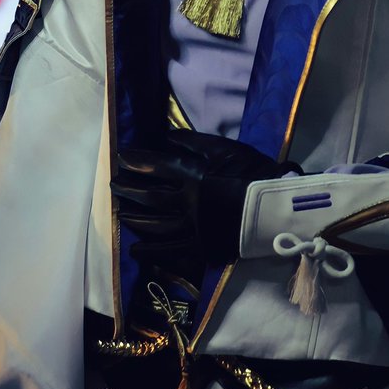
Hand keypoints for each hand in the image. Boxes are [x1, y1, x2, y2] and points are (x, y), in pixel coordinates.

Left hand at [112, 128, 299, 266]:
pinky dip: (150, 251)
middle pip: (151, 197)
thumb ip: (195, 142)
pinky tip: (134, 251)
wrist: (275, 206)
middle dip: (129, 190)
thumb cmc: (253, 172)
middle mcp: (187, 203)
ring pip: (155, 225)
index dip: (137, 161)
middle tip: (113, 185)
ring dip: (134, 219)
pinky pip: (170, 251)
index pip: (158, 166)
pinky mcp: (200, 247)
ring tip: (120, 215)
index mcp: (193, 176)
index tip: (120, 157)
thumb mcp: (226, 149)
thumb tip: (168, 136)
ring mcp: (192, 227)